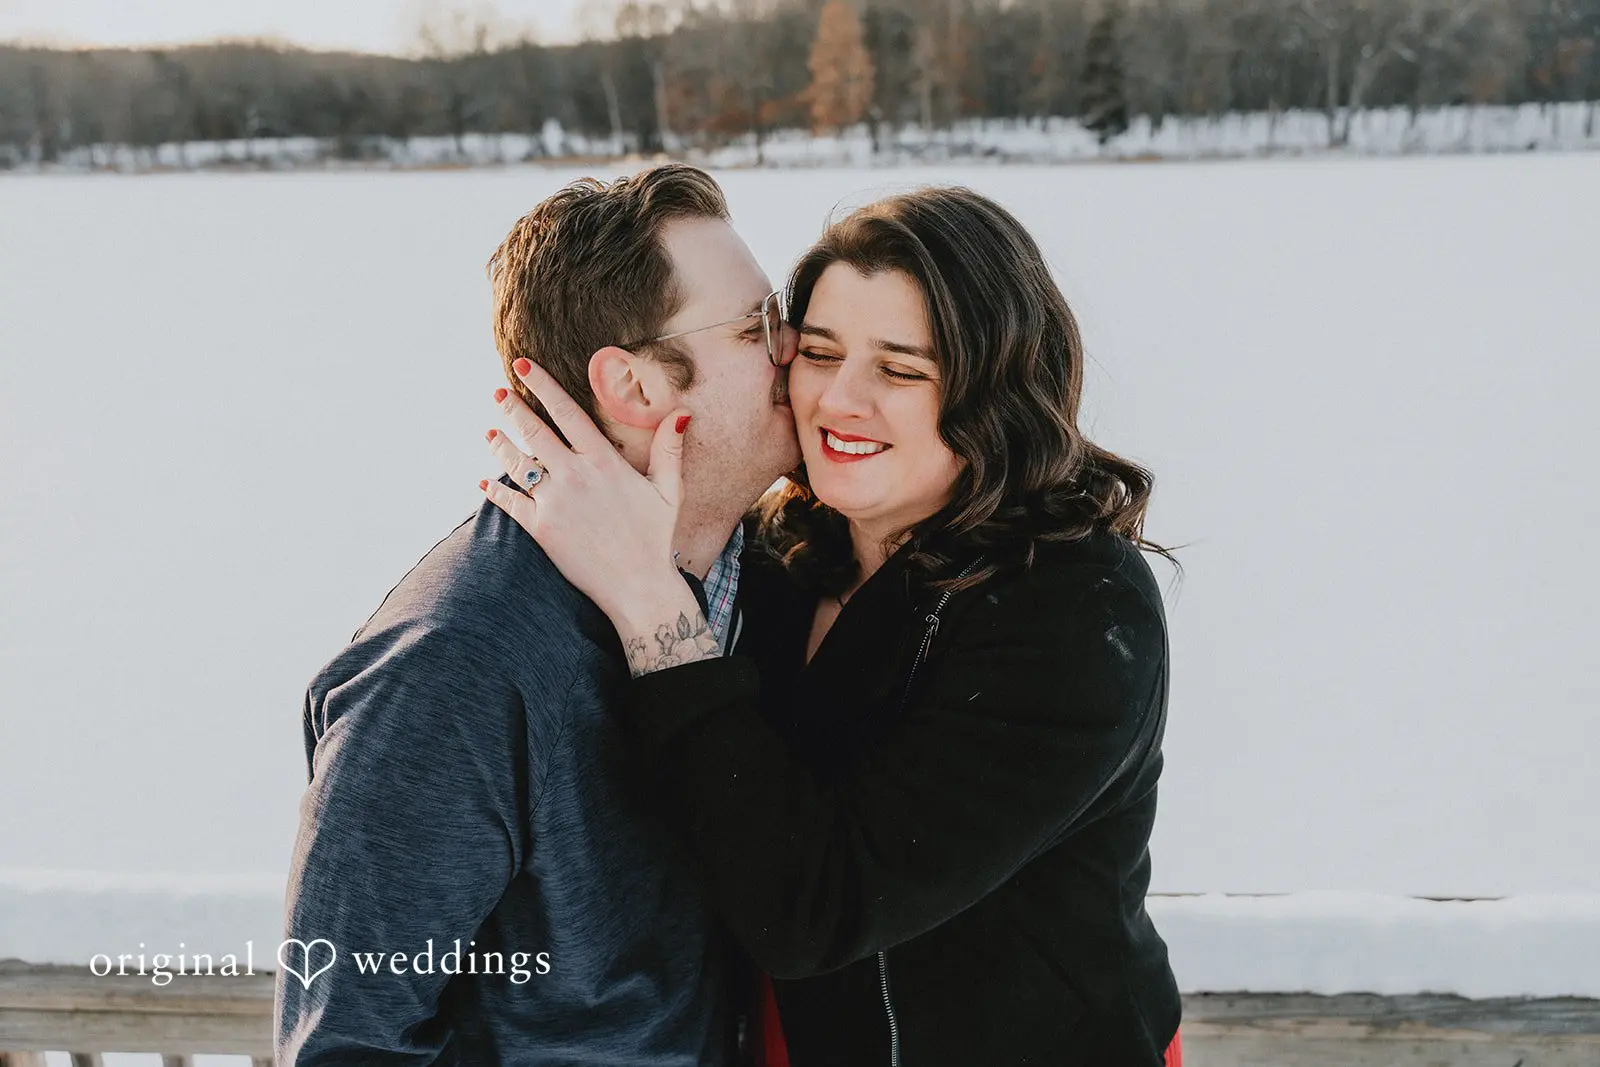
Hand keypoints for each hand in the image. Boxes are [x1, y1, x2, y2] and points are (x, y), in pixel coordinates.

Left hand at [480, 360, 714, 673]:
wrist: (637, 585)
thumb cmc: (655, 538)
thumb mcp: (668, 490)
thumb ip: (669, 450)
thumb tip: (681, 414)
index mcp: (603, 461)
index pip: (566, 412)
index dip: (542, 385)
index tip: (523, 366)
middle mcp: (574, 475)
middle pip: (534, 432)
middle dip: (512, 408)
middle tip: (498, 392)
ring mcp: (554, 501)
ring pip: (517, 464)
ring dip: (500, 445)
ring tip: (489, 431)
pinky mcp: (541, 528)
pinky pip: (510, 504)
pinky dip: (496, 492)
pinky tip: (485, 484)